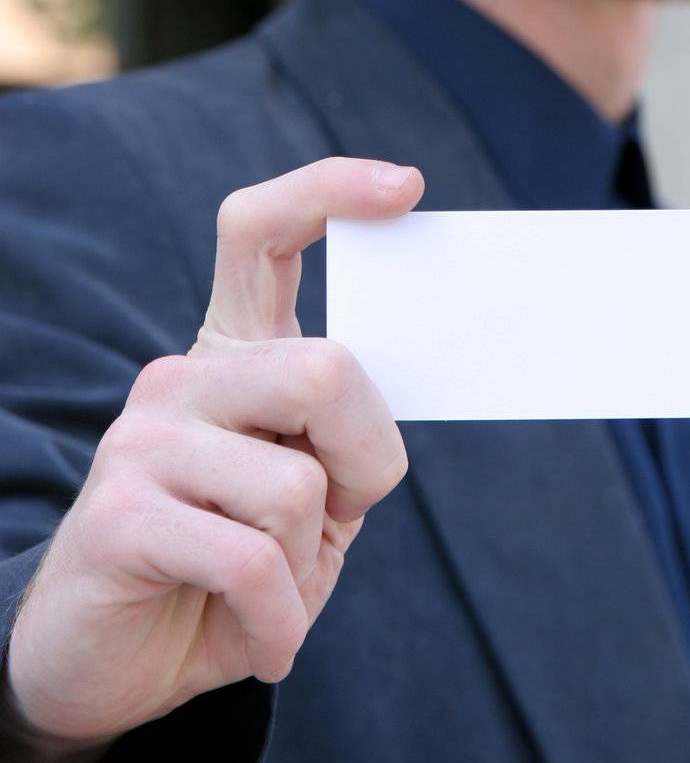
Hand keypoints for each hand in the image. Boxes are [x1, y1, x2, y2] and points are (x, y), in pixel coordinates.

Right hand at [6, 156, 422, 747]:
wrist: (118, 664)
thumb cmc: (233, 568)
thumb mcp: (312, 494)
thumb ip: (343, 431)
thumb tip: (407, 377)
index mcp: (233, 352)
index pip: (265, 231)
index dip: (333, 191)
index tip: (409, 188)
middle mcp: (182, 376)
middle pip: (325, 369)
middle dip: (365, 461)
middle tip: (336, 518)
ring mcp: (142, 439)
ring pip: (296, 482)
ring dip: (308, 562)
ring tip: (270, 591)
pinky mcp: (118, 515)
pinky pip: (251, 560)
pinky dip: (279, 619)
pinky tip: (260, 638)